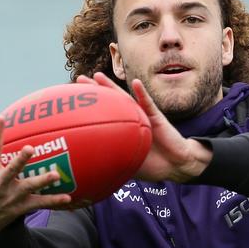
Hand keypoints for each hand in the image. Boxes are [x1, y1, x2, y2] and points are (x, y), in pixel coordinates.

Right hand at [0, 117, 70, 236]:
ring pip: (29, 188)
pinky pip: (40, 204)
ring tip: (56, 174)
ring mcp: (11, 196)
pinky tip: (68, 197)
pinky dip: (54, 201)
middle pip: (11, 170)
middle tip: (30, 148)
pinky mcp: (22, 207)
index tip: (0, 118)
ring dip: (42, 181)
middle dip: (20, 160)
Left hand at [76, 73, 212, 181]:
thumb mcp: (129, 164)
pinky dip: (142, 93)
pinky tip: (136, 83)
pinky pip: (149, 103)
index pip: (103, 115)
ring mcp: (142, 116)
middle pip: (109, 101)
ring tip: (98, 76)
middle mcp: (130, 119)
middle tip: (78, 79)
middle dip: (94, 90)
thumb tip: (91, 171)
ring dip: (111, 87)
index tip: (72, 99)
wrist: (176, 164)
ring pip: (124, 98)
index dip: (89, 107)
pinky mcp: (157, 117)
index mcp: (123, 129)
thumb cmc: (154, 165)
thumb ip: (114, 162)